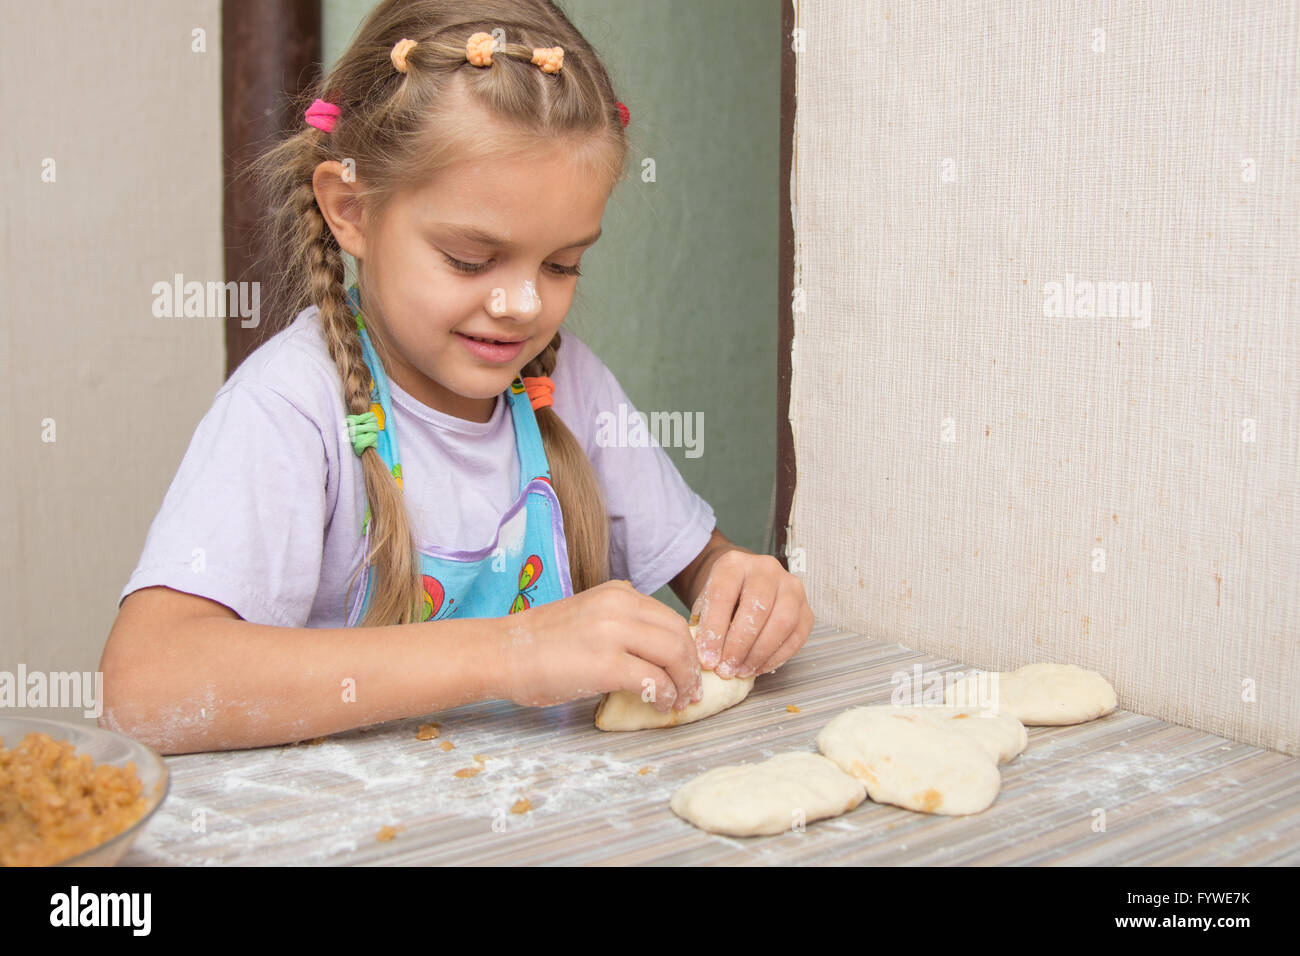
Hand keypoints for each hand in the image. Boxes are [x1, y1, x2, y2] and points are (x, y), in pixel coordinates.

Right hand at [493, 580, 702, 712]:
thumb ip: (622, 625)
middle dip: (691, 666)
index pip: (670, 618)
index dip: (687, 648)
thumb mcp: (589, 617)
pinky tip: (658, 705)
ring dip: (682, 682)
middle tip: (692, 690)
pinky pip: (653, 680)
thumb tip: (656, 653)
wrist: (502, 653)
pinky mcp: (605, 664)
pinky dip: (664, 695)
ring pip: (673, 655)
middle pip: (679, 635)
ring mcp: (613, 633)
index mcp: (618, 593)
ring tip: (677, 700)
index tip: (689, 670)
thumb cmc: (540, 644)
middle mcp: (619, 606)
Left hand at [691, 551, 812, 678]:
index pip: (723, 594)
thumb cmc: (723, 597)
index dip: (714, 630)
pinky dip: (777, 657)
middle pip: (758, 607)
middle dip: (740, 645)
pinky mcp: (806, 608)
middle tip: (726, 669)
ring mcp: (791, 587)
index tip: (707, 657)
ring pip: (783, 621)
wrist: (744, 586)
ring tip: (742, 670)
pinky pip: (797, 636)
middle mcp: (766, 569)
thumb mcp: (705, 604)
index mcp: (734, 563)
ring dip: (760, 653)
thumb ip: (704, 626)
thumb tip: (706, 657)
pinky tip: (758, 667)